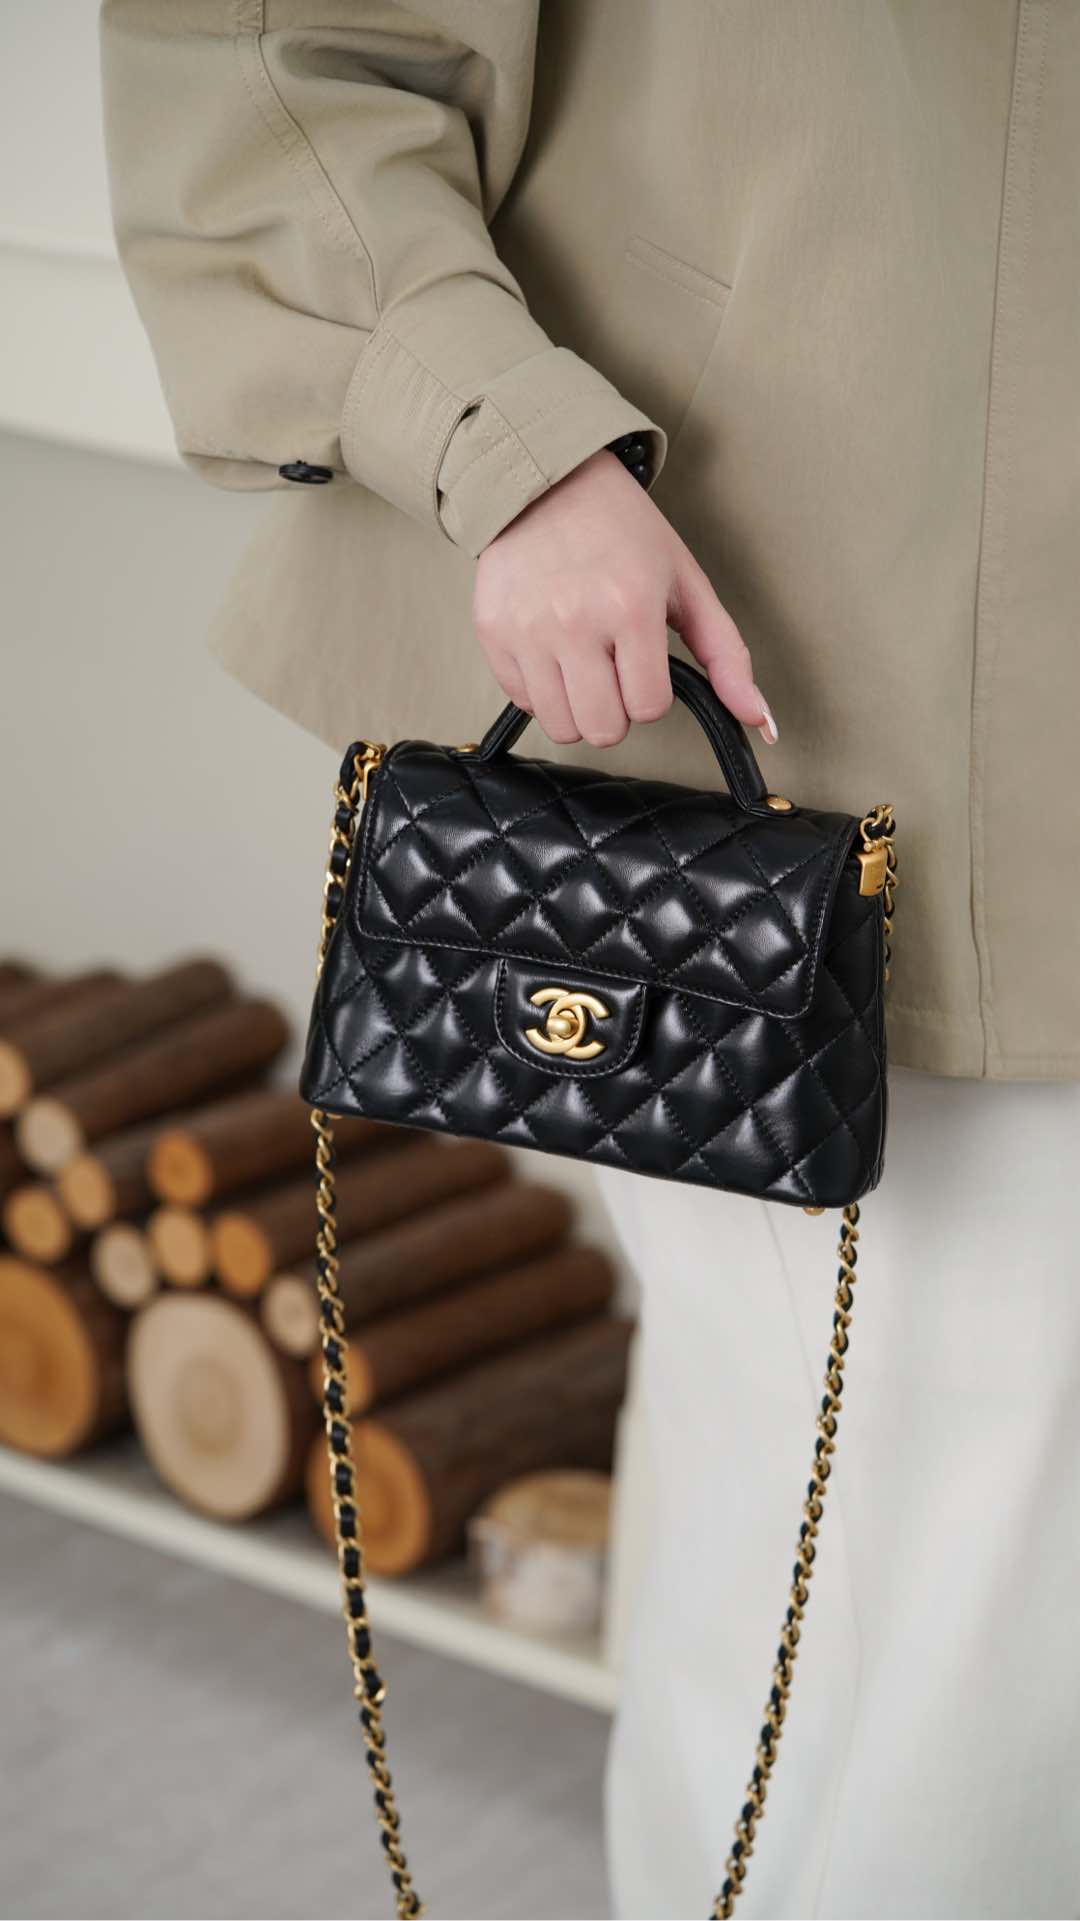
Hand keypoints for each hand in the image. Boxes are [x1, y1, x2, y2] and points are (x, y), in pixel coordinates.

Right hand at [472, 449, 776, 748]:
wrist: (549, 481)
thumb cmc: (624, 531)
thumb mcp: (686, 583)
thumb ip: (727, 657)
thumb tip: (762, 724)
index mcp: (631, 607)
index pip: (648, 708)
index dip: (652, 694)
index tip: (645, 661)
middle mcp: (575, 622)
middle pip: (602, 730)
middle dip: (616, 710)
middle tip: (614, 668)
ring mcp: (528, 630)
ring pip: (560, 726)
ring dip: (579, 707)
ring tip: (583, 664)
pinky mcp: (492, 633)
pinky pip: (522, 701)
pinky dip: (541, 689)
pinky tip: (551, 650)